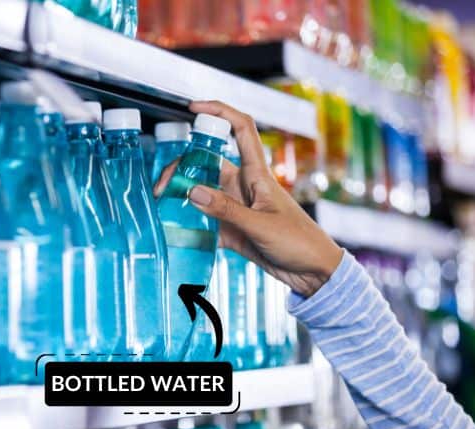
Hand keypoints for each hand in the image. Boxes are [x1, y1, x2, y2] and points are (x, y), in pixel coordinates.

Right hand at [153, 100, 342, 297]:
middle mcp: (243, 186)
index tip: (192, 108)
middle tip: (162, 188)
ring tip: (161, 208)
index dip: (219, 111)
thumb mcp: (261, 225)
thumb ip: (226, 210)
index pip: (240, 129)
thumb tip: (192, 192)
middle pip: (207, 163)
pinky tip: (173, 230)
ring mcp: (236, 207)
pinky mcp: (232, 229)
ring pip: (201, 192)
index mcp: (257, 175)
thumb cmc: (299, 242)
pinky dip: (188, 224)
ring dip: (181, 197)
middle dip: (181, 169)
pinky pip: (204, 221)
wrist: (312, 273)